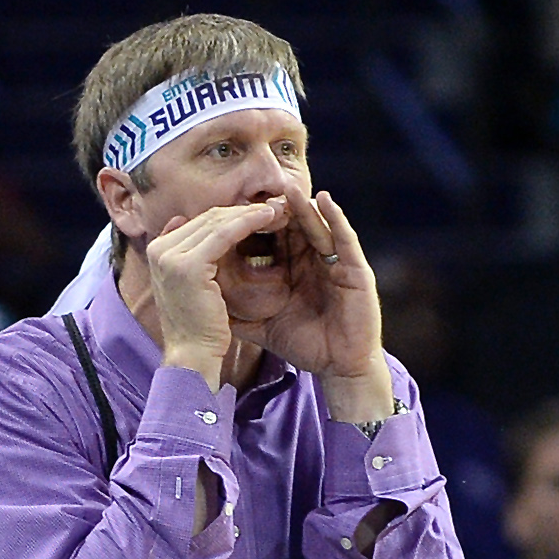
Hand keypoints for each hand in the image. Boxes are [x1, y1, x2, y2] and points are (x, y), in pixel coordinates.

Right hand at [149, 197, 291, 382]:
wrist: (192, 357)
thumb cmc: (200, 328)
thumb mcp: (193, 287)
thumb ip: (196, 258)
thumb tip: (209, 231)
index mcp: (158, 250)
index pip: (198, 222)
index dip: (230, 214)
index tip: (258, 213)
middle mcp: (159, 248)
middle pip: (207, 217)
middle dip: (242, 210)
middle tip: (273, 206)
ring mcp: (170, 255)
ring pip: (216, 220)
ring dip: (249, 212)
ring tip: (276, 210)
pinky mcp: (188, 264)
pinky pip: (224, 233)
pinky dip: (249, 222)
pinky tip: (269, 218)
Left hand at [227, 190, 391, 417]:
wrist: (341, 369)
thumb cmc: (307, 347)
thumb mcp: (265, 327)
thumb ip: (238, 315)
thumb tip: (202, 309)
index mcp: (293, 269)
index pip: (271, 240)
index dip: (252, 226)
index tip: (229, 213)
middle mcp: (314, 260)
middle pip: (292, 227)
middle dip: (276, 210)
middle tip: (256, 194)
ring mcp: (336, 262)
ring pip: (317, 226)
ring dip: (303, 207)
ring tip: (288, 190)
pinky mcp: (356, 268)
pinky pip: (344, 238)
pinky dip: (336, 218)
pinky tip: (324, 200)